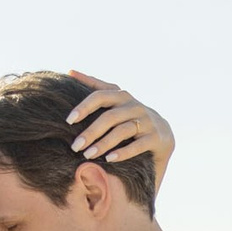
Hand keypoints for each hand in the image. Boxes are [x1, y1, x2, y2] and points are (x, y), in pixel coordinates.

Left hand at [67, 71, 175, 189]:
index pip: (100, 96)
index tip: (69, 120)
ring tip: (88, 155)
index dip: (84, 107)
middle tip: (75, 146)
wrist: (162, 134)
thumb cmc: (130, 117)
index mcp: (121, 96)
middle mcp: (135, 106)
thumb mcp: (115, 100)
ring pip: (122, 131)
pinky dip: (123, 152)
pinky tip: (109, 159)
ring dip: (103, 144)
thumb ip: (95, 86)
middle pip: (110, 117)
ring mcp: (146, 121)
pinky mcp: (155, 137)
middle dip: (91, 132)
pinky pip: (137, 145)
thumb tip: (70, 71)